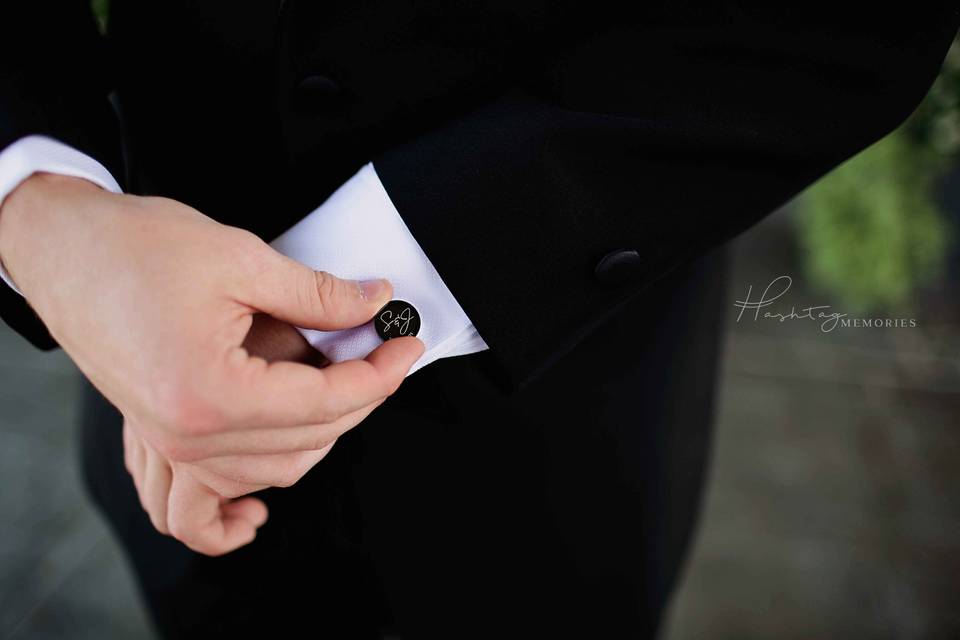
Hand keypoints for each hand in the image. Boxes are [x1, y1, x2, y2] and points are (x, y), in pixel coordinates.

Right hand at [0, 173, 423, 534]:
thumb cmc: (132, 247)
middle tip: (385, 353)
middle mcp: (189, 433)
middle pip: (307, 440)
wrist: (64, 248)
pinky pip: (196, 506)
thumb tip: (374, 304)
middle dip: (361, 398)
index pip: (324, 403)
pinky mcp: (160, 437)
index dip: (379, 374)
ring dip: (319, 438)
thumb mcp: (239, 258)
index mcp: (210, 393)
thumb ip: (318, 294)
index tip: (406, 346)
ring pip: (272, 472)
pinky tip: (255, 513)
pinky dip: (228, 516)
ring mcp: (171, 442)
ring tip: (344, 389)